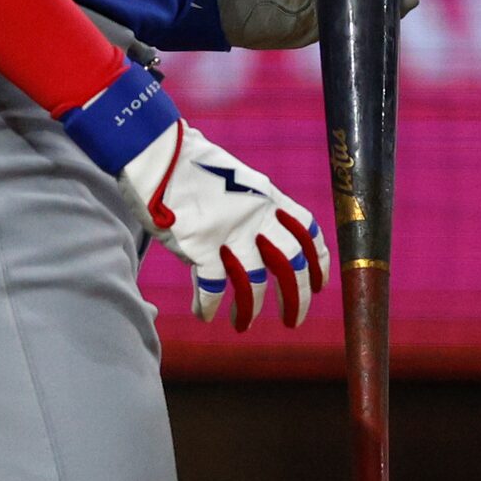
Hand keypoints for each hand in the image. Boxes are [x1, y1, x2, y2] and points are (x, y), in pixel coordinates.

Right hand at [118, 111, 328, 331]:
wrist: (161, 154)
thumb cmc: (193, 166)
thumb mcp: (238, 180)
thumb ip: (254, 205)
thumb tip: (262, 229)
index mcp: (269, 197)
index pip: (307, 231)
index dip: (318, 260)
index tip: (319, 284)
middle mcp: (256, 216)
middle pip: (290, 263)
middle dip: (297, 296)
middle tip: (294, 320)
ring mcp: (229, 232)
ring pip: (255, 281)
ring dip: (251, 308)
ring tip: (243, 325)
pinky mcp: (200, 245)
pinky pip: (212, 287)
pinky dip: (208, 305)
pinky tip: (204, 315)